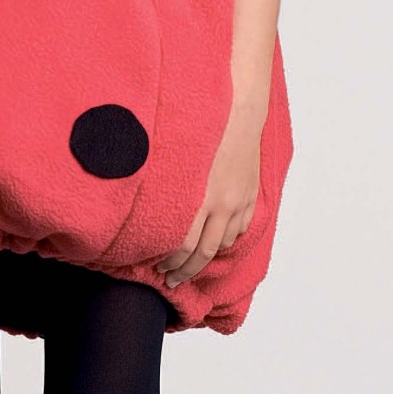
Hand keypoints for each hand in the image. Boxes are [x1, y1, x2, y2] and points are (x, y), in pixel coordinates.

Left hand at [156, 110, 261, 287]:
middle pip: (201, 253)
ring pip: (221, 245)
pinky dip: (225, 242)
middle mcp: (221, 204)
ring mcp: (239, 202)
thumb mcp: (174, 159)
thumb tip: (142, 211)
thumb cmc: (204, 130)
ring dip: (204, 260)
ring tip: (189, 267)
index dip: (167, 262)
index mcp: (200, 197)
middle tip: (169, 282)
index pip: (181, 246)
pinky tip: (213, 243)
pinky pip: (239, 230)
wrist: (238, 111)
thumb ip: (161, 188)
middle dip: (183, 272)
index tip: (156, 268)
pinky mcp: (250, 196)